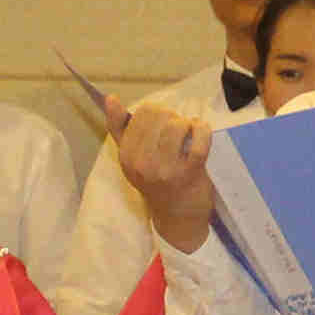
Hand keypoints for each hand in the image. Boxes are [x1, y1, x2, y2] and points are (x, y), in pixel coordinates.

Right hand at [116, 99, 218, 241]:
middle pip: (160, 116)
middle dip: (173, 117)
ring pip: (177, 125)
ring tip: (190, 132)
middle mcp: (142, 163)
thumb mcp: (132, 157)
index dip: (157, 114)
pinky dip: (203, 130)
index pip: (142, 114)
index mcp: (126, 156)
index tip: (163, 125)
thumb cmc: (156, 181)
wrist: (178, 216)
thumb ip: (119, 128)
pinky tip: (202, 133)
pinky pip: (199, 138)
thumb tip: (110, 98)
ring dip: (188, 124)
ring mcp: (166, 169)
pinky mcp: (190, 171)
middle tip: (179, 130)